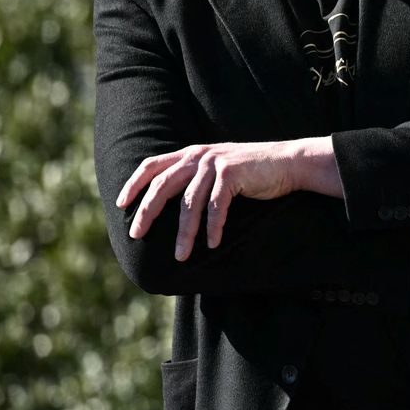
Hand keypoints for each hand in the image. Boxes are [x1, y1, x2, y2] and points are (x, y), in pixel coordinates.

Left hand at [119, 137, 334, 261]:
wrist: (288, 162)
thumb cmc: (252, 171)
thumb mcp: (218, 169)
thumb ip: (195, 177)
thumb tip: (172, 202)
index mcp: (191, 154)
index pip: (152, 165)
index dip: (134, 184)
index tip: (121, 204)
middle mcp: (199, 156)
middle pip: (162, 185)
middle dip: (147, 212)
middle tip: (137, 234)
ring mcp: (215, 164)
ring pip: (190, 203)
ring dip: (185, 232)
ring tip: (181, 255)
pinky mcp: (232, 174)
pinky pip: (216, 207)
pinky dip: (213, 227)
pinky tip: (212, 243)